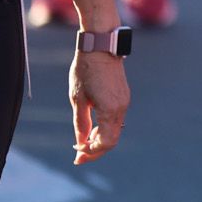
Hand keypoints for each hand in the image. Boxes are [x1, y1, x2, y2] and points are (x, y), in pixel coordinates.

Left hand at [70, 51, 128, 165]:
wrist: (101, 45)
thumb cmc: (85, 70)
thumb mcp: (77, 98)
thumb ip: (80, 123)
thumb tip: (80, 142)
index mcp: (110, 109)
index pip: (105, 142)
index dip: (91, 152)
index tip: (76, 154)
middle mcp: (121, 107)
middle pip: (112, 139)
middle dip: (96, 151)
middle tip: (78, 155)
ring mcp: (124, 101)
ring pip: (115, 130)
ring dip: (100, 140)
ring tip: (83, 142)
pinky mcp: (123, 96)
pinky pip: (116, 120)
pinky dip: (105, 128)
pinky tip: (93, 128)